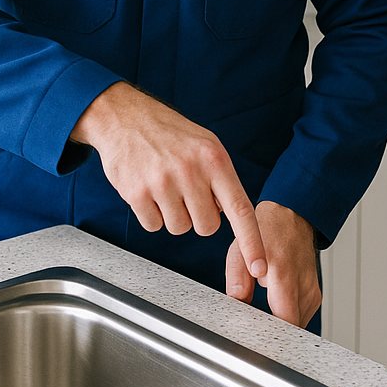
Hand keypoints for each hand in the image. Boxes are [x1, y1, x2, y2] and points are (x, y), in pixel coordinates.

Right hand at [71, 81, 266, 280]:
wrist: (126, 118)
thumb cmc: (170, 133)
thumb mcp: (206, 145)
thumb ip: (221, 179)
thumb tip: (229, 214)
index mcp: (214, 159)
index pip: (240, 209)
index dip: (252, 242)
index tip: (260, 268)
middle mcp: (191, 171)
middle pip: (207, 227)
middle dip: (199, 216)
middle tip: (187, 192)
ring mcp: (163, 183)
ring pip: (180, 229)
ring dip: (174, 215)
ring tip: (166, 186)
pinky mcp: (137, 194)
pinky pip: (154, 226)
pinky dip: (152, 214)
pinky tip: (149, 189)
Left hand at [225, 200, 320, 326]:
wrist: (292, 216)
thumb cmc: (268, 230)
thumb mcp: (240, 247)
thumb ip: (236, 277)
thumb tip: (236, 300)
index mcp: (283, 275)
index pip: (285, 321)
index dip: (270, 335)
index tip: (256, 338)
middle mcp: (302, 285)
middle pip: (291, 329)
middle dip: (272, 333)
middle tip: (255, 326)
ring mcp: (311, 290)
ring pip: (296, 326)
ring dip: (280, 324)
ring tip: (265, 310)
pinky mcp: (315, 295)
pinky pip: (301, 317)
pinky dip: (288, 316)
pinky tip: (276, 304)